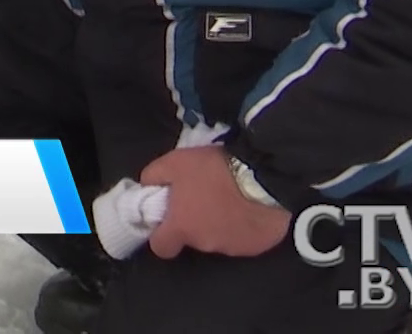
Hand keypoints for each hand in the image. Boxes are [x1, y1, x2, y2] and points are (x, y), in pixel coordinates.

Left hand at [140, 146, 289, 258]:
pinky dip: (241, 228)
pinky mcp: (257, 247)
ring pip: (218, 239)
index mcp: (182, 228)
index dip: (162, 235)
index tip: (167, 220)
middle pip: (193, 239)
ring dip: (219, 225)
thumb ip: (154, 176)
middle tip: (202, 199)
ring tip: (228, 201)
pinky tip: (247, 209)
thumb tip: (147, 186)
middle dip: (194, 223)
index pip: (161, 248)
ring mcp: (233, 248)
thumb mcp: (175, 162)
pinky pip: (242, 239)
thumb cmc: (214, 171)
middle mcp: (205, 244)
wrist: (264, 177)